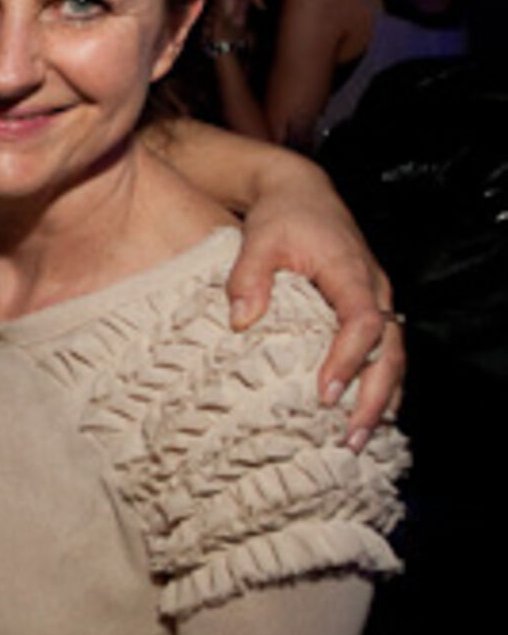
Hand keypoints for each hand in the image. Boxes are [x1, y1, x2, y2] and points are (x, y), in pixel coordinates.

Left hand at [225, 172, 403, 447]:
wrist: (301, 194)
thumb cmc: (282, 217)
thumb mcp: (259, 239)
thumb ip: (249, 277)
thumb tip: (241, 320)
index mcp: (352, 273)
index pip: (362, 323)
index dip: (348, 359)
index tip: (326, 393)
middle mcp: (374, 290)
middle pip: (390, 350)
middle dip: (374, 396)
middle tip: (350, 436)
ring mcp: (375, 301)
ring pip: (393, 356)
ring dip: (381, 398)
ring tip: (358, 439)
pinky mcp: (367, 310)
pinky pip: (383, 352)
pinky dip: (378, 384)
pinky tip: (364, 415)